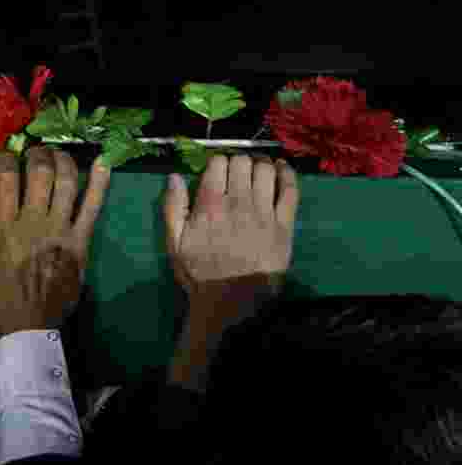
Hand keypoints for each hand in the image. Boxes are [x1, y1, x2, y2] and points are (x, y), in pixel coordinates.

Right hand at [0, 146, 111, 341]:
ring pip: (66, 183)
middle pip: (40, 173)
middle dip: (37, 155)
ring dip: (64, 161)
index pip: (5, 177)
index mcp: (4, 225)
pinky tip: (103, 164)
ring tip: (58, 154)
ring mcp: (60, 230)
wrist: (27, 326)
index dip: (5, 158)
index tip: (4, 156)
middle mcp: (33, 221)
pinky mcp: (80, 242)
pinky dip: (99, 184)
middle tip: (34, 153)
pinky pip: (92, 208)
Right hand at [163, 153, 299, 308]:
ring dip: (260, 164)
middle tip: (236, 174)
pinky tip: (281, 169)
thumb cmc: (201, 273)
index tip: (216, 172)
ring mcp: (264, 211)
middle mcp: (239, 201)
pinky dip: (287, 173)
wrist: (233, 301)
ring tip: (257, 170)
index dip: (216, 163)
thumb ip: (173, 207)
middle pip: (242, 162)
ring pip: (266, 170)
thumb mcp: (175, 243)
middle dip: (237, 162)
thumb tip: (174, 177)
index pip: (217, 163)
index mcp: (210, 204)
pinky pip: (290, 189)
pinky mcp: (285, 223)